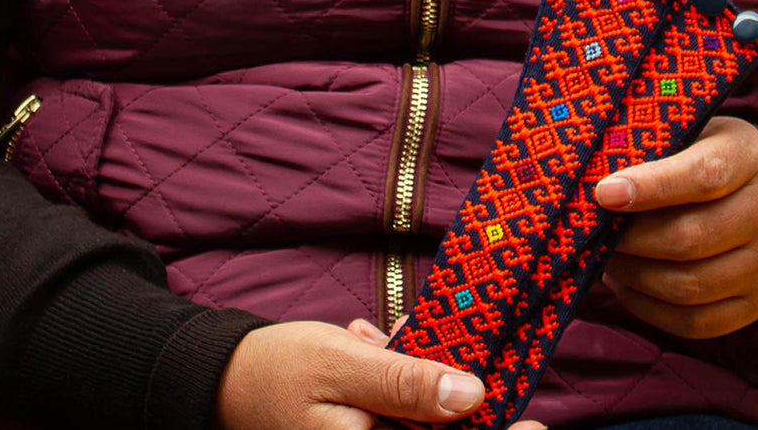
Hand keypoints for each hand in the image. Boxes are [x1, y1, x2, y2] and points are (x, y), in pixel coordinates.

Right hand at [215, 316, 546, 429]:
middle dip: (453, 394)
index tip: (536, 426)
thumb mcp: (342, 364)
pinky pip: (402, 419)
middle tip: (450, 353)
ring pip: (425, 424)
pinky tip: (377, 345)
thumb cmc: (276, 371)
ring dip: (424, 380)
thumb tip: (472, 394)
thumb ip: (406, 382)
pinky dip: (403, 384)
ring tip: (381, 337)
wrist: (222, 383)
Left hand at [593, 115, 757, 339]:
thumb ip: (653, 149)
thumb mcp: (690, 130)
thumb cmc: (705, 152)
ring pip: (689, 286)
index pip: (701, 177)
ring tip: (605, 258)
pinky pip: (696, 322)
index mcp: (747, 157)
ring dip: (634, 276)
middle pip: (690, 239)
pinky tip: (625, 284)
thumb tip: (597, 181)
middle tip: (593, 231)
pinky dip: (649, 308)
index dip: (649, 187)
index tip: (603, 193)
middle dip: (631, 240)